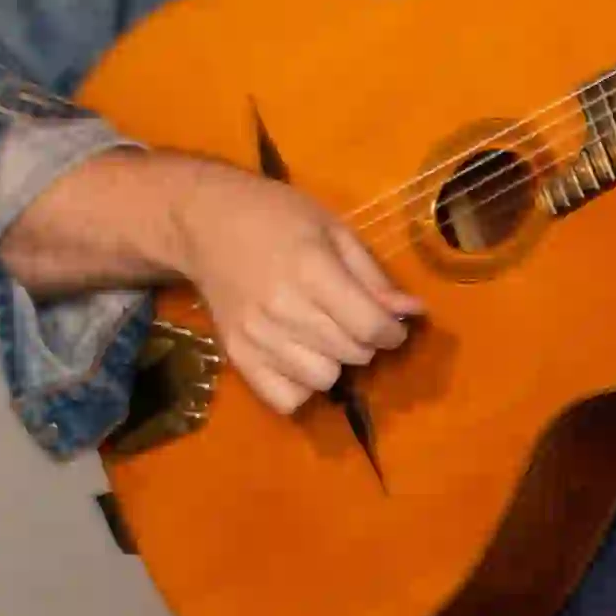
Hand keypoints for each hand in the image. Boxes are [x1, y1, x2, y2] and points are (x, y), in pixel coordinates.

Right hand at [168, 168, 424, 416]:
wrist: (204, 222)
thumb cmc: (275, 216)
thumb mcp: (332, 229)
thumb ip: (372, 276)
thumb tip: (412, 313)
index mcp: (311, 270)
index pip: (371, 327)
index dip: (393, 332)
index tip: (391, 324)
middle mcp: (283, 309)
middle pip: (352, 354)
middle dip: (365, 341)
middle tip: (351, 319)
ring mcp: (256, 337)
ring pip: (324, 379)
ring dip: (334, 362)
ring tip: (323, 336)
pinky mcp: (237, 357)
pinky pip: (286, 399)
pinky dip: (300, 386)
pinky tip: (298, 358)